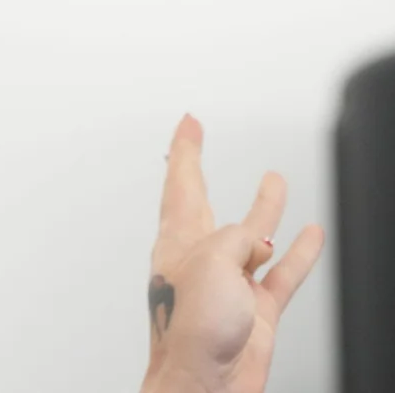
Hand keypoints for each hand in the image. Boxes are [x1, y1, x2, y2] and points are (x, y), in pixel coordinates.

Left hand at [143, 115, 324, 392]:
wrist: (203, 386)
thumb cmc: (190, 332)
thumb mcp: (211, 263)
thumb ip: (234, 239)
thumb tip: (256, 242)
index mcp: (178, 241)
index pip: (180, 182)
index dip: (184, 150)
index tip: (187, 122)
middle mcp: (199, 258)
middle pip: (204, 199)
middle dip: (198, 164)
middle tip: (195, 134)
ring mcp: (227, 283)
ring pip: (252, 234)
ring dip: (265, 207)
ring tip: (275, 179)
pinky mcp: (253, 310)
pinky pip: (281, 273)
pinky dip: (299, 253)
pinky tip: (310, 234)